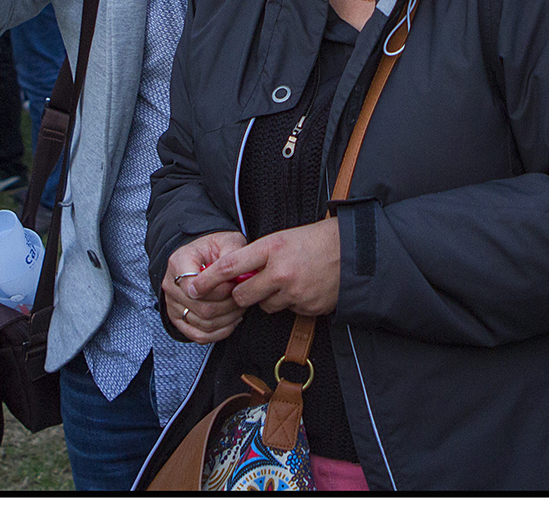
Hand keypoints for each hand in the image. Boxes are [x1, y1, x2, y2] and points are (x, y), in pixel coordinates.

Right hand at [163, 232, 249, 343]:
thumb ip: (233, 253)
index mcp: (178, 262)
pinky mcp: (179, 320)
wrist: (202, 255)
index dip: (220, 290)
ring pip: (203, 324)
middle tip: (243, 297)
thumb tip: (240, 274)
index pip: (195, 286)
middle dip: (229, 305)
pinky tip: (231, 320)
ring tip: (240, 307)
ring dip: (228, 319)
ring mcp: (173, 305)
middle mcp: (170, 285)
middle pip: (202, 308)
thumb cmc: (214, 248)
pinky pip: (199, 336)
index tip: (235, 284)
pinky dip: (220, 332)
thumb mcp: (226, 241)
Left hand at [199, 219, 340, 317]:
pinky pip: (287, 311)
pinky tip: (303, 288)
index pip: (230, 266)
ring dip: (269, 299)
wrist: (354, 253)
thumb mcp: (284, 238)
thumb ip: (260, 255)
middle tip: (250, 287)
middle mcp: (280, 272)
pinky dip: (291, 303)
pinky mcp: (307, 308)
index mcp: (272, 248)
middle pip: (242, 296)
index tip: (194, 286)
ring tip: (287, 281)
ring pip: (265, 306)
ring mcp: (294, 292)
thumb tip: (235, 273)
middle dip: (241, 295)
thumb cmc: (317, 240)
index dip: (208, 279)